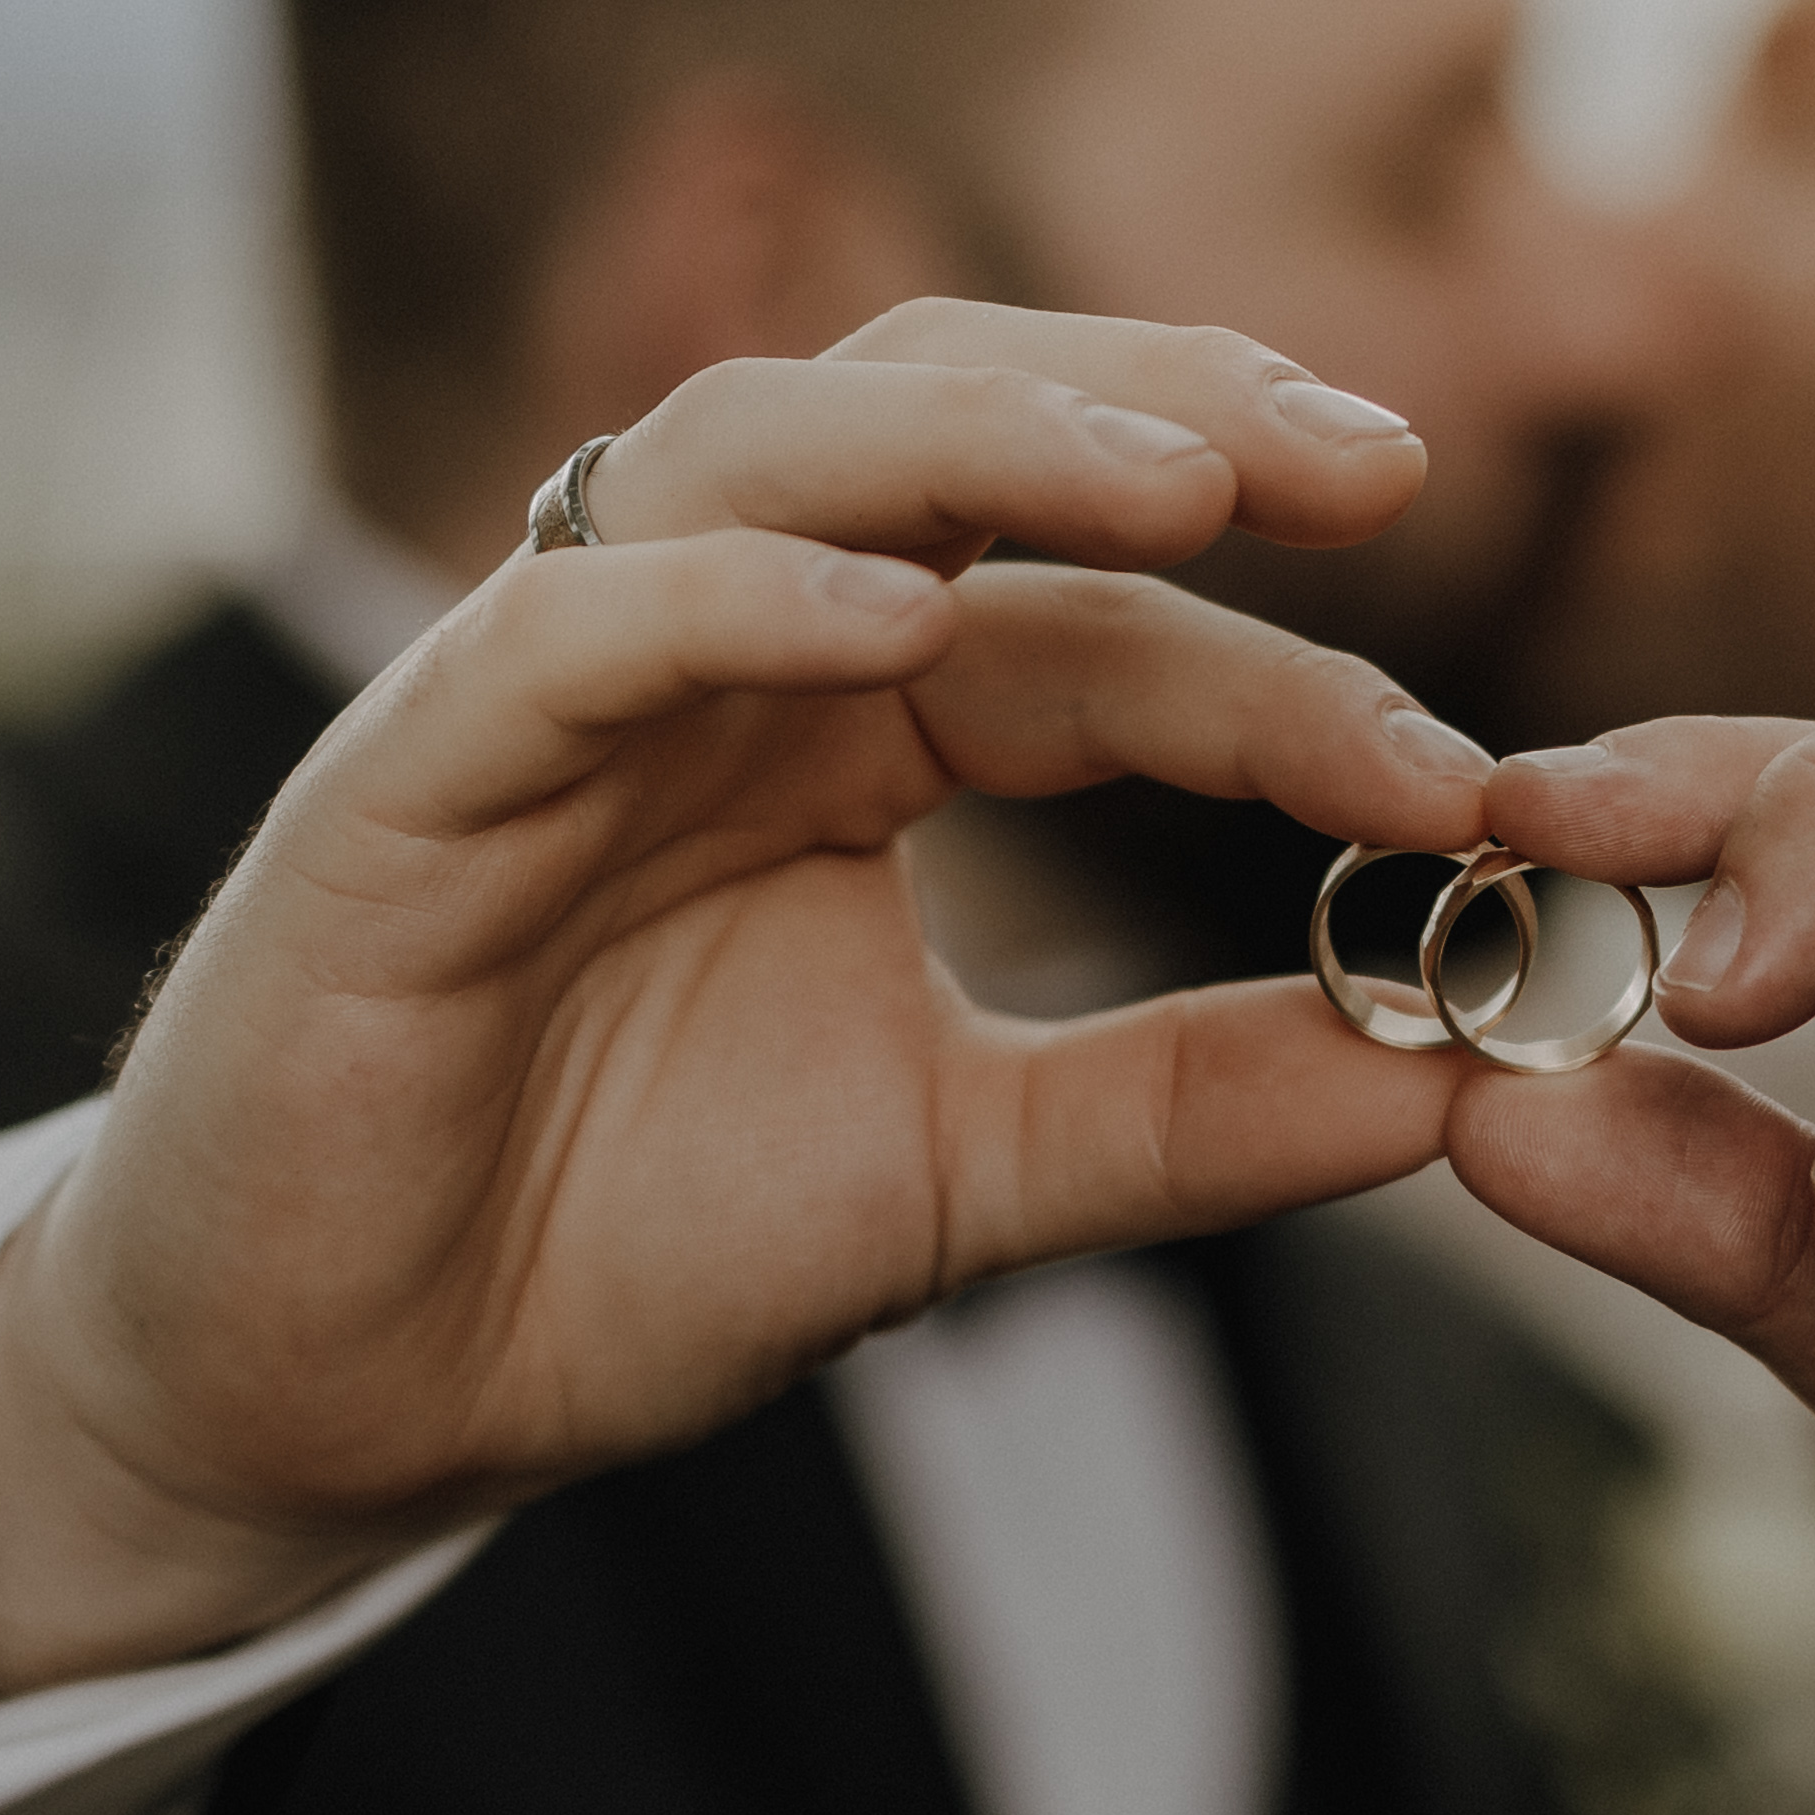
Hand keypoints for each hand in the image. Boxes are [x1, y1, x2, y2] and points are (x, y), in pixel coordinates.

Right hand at [0, 300, 1494, 1703]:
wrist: (339, 1404)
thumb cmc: (610, 1249)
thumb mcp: (970, 1177)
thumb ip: (1195, 1110)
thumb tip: (1464, 1065)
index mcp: (850, 722)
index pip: (1101, 627)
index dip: (1296, 680)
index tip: (1475, 782)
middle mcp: (718, 652)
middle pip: (949, 423)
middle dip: (1170, 409)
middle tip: (1387, 461)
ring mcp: (555, 686)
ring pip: (763, 449)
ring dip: (980, 440)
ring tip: (1182, 481)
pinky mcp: (406, 774)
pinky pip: (571, 625)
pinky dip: (729, 593)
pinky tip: (886, 614)